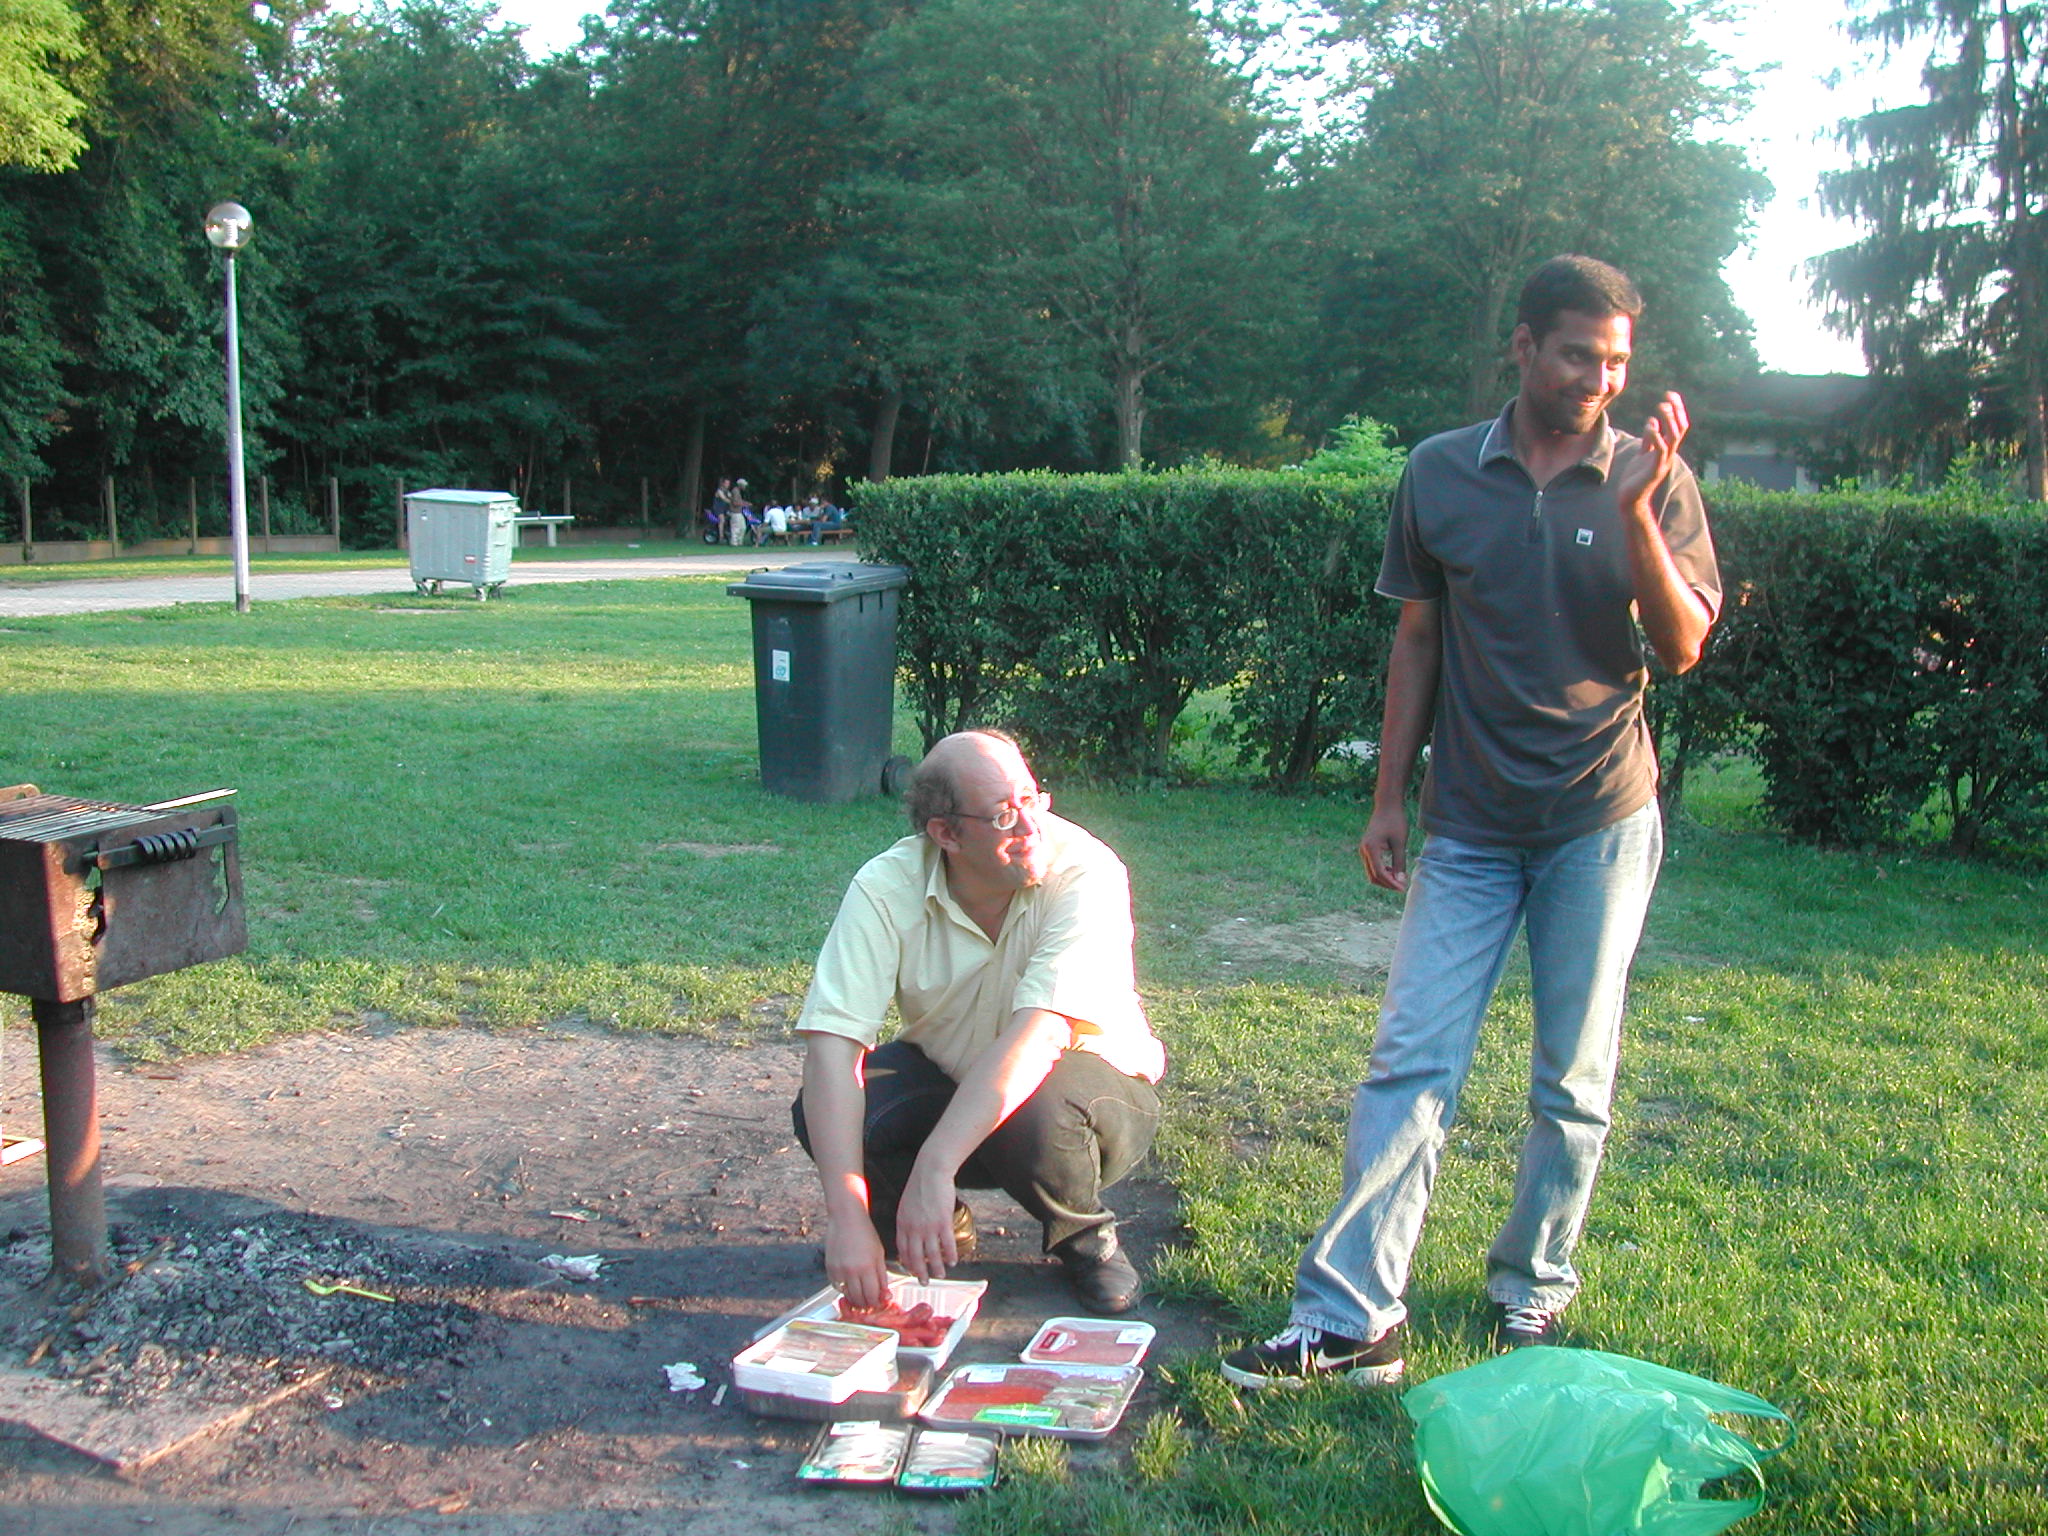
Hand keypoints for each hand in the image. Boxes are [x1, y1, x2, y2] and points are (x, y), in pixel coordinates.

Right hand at [823, 1214, 890, 1308]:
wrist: (846, 1219)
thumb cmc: (865, 1233)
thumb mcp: (879, 1254)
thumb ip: (882, 1276)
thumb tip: (884, 1295)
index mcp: (867, 1267)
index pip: (872, 1296)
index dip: (877, 1302)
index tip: (879, 1301)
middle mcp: (851, 1271)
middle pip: (859, 1299)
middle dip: (866, 1303)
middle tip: (870, 1301)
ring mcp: (838, 1271)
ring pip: (847, 1296)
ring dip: (855, 1299)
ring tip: (861, 1294)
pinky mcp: (829, 1269)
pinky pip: (837, 1287)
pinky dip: (844, 1290)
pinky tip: (850, 1284)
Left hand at [893, 1166, 960, 1281]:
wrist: (931, 1171)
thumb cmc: (920, 1185)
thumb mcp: (906, 1204)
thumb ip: (907, 1221)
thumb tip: (910, 1233)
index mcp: (902, 1223)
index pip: (902, 1250)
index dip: (907, 1262)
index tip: (911, 1270)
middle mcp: (913, 1228)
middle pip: (915, 1257)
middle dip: (920, 1272)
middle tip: (925, 1282)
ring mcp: (928, 1227)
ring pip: (932, 1255)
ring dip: (937, 1268)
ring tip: (941, 1275)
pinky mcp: (943, 1222)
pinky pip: (947, 1244)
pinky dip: (950, 1255)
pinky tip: (953, 1261)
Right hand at [1360, 803, 1410, 891]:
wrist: (1387, 805)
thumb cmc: (1395, 821)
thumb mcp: (1400, 843)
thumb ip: (1399, 862)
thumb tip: (1400, 881)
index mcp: (1371, 848)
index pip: (1379, 873)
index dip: (1391, 883)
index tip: (1403, 889)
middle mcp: (1364, 850)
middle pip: (1373, 876)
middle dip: (1387, 884)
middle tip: (1402, 886)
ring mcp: (1363, 850)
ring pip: (1371, 872)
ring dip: (1384, 878)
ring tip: (1399, 879)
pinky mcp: (1366, 848)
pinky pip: (1372, 866)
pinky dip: (1382, 871)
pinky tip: (1393, 870)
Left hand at [1616, 391, 1689, 509]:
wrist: (1630, 498)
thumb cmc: (1636, 477)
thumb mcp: (1642, 454)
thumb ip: (1648, 440)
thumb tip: (1652, 421)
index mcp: (1666, 450)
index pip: (1678, 426)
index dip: (1677, 410)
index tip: (1670, 395)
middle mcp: (1669, 454)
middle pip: (1680, 429)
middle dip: (1676, 411)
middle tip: (1668, 396)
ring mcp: (1663, 461)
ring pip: (1673, 437)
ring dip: (1668, 420)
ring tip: (1660, 406)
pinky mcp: (1655, 469)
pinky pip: (1660, 449)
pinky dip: (1656, 436)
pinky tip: (1650, 424)